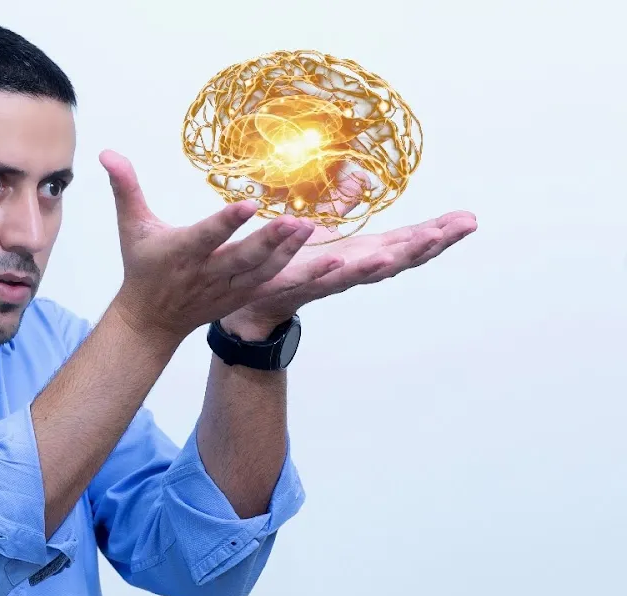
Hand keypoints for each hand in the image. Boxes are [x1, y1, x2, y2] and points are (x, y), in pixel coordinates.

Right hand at [99, 150, 339, 345]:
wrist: (152, 321)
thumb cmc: (143, 267)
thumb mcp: (132, 226)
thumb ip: (125, 187)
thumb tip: (108, 152)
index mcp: (181, 253)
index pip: (206, 236)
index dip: (226, 223)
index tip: (247, 205)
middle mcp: (207, 273)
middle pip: (242, 258)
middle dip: (268, 242)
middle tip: (297, 222)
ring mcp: (228, 288)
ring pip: (264, 272)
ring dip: (290, 254)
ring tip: (312, 231)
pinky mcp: (245, 296)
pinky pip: (276, 284)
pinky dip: (303, 275)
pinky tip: (332, 262)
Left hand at [222, 172, 478, 336]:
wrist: (253, 295)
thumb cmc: (290, 259)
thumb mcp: (321, 226)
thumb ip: (342, 204)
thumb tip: (359, 176)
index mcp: (362, 253)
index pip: (408, 241)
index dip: (437, 231)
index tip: (467, 219)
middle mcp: (354, 269)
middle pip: (402, 258)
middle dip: (432, 242)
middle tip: (462, 227)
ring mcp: (332, 280)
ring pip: (371, 272)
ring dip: (399, 256)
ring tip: (426, 241)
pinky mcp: (302, 286)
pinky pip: (325, 279)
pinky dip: (343, 271)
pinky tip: (359, 261)